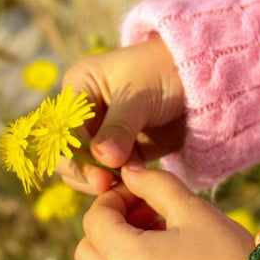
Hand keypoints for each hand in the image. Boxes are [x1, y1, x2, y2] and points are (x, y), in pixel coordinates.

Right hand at [57, 37, 185, 193]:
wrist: (197, 83)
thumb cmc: (164, 74)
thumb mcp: (138, 97)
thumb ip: (119, 129)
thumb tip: (102, 159)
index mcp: (79, 89)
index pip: (62, 129)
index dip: (74, 154)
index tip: (96, 175)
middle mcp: (83, 114)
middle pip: (65, 153)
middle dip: (82, 172)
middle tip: (105, 185)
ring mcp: (101, 136)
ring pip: (84, 169)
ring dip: (99, 181)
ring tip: (122, 182)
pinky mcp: (120, 153)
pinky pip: (108, 175)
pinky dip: (117, 183)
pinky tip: (133, 183)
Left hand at [75, 164, 259, 259]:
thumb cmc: (229, 255)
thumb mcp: (193, 209)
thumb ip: (154, 184)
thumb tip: (129, 171)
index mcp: (124, 259)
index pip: (95, 219)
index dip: (114, 199)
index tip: (140, 195)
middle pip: (87, 251)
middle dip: (110, 228)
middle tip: (147, 219)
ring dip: (116, 259)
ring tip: (158, 248)